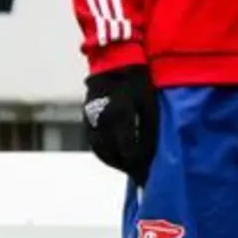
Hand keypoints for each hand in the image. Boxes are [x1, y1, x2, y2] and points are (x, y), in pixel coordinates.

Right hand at [83, 65, 158, 185]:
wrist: (115, 60)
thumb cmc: (138, 82)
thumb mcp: (148, 105)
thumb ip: (148, 131)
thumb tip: (150, 156)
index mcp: (120, 116)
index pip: (129, 152)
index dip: (138, 167)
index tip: (147, 177)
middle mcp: (103, 121)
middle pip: (114, 155)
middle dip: (128, 167)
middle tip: (140, 174)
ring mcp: (91, 119)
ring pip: (101, 152)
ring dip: (115, 163)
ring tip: (128, 166)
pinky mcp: (86, 117)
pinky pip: (94, 143)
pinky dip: (104, 153)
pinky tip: (115, 155)